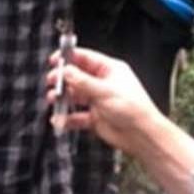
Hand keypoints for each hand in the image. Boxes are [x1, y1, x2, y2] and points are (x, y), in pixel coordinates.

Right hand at [46, 46, 161, 154]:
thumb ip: (82, 81)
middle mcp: (103, 84)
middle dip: (63, 79)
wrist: (142, 135)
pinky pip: (77, 116)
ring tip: (53, 99)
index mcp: (110, 70)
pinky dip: (67, 118)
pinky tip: (60, 119)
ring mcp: (98, 101)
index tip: (54, 60)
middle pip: (77, 77)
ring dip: (63, 98)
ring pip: (75, 96)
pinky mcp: (95, 118)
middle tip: (52, 81)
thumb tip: (66, 71)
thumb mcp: (104, 91)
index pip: (86, 58)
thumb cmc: (133, 109)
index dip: (69, 58)